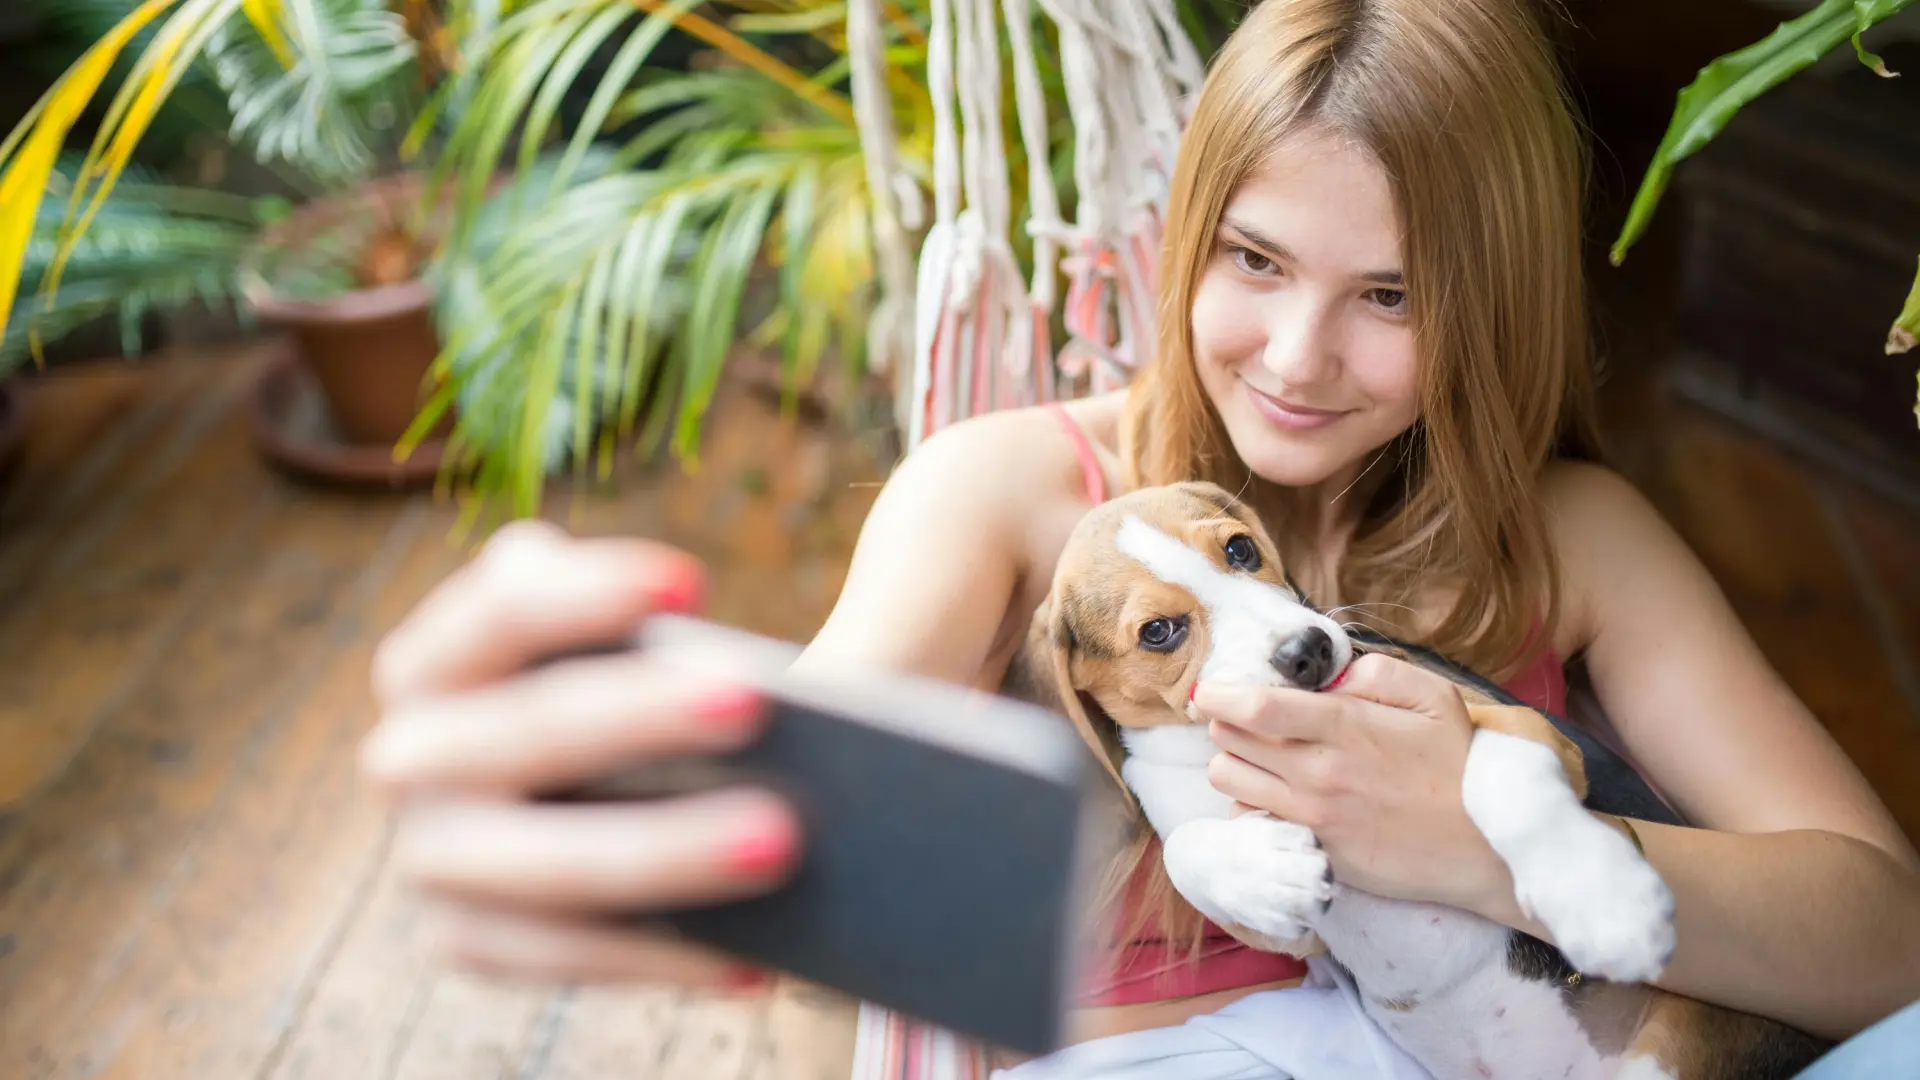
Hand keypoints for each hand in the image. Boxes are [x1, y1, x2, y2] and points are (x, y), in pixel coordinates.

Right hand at [360, 519, 798, 991]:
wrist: (577, 787)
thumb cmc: (617, 689)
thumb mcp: (617, 642)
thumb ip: (662, 629)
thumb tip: (805, 673)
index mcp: (432, 658)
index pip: (500, 611)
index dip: (587, 594)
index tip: (690, 581)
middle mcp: (409, 755)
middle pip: (527, 730)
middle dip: (638, 716)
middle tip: (756, 702)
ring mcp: (432, 858)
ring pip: (545, 864)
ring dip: (665, 853)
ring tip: (781, 843)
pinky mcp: (468, 940)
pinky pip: (565, 956)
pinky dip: (660, 955)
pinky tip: (756, 956)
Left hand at [1193, 652, 1505, 912]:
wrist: (1486, 849)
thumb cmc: (1462, 767)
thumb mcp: (1435, 698)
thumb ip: (1374, 674)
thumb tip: (1328, 676)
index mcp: (1344, 727)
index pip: (1254, 707)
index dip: (1218, 694)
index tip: (1209, 690)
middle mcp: (1317, 773)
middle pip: (1229, 740)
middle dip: (1227, 723)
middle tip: (1247, 719)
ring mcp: (1312, 817)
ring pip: (1229, 781)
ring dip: (1235, 762)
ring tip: (1262, 756)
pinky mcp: (1313, 851)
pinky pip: (1252, 821)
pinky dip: (1253, 804)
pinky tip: (1279, 796)